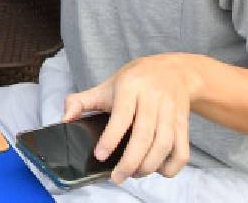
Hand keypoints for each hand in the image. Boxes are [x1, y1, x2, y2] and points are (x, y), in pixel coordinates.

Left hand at [62, 54, 198, 183]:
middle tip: (117, 177)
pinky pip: (182, 150)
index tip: (100, 156)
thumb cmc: (134, 81)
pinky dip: (171, 167)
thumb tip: (63, 120)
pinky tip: (157, 170)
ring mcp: (171, 111)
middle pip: (144, 136)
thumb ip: (80, 101)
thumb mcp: (106, 86)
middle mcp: (153, 98)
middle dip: (130, 162)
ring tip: (133, 174)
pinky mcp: (184, 123)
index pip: (121, 116)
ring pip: (164, 145)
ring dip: (149, 166)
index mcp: (130, 87)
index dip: (111, 138)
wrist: (172, 70)